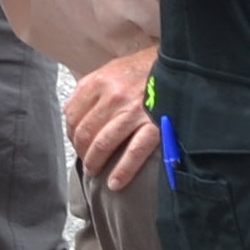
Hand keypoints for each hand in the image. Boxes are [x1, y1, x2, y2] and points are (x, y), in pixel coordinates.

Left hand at [64, 48, 160, 188]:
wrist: (178, 66)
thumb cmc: (143, 70)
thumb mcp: (112, 70)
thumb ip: (92, 90)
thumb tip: (73, 116)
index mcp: (99, 82)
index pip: (72, 115)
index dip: (71, 134)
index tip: (76, 143)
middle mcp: (114, 96)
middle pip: (85, 132)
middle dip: (82, 152)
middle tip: (86, 161)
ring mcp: (134, 112)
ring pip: (103, 144)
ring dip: (94, 163)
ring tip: (94, 172)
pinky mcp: (154, 125)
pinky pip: (134, 153)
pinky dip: (122, 171)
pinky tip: (115, 183)